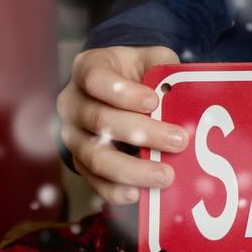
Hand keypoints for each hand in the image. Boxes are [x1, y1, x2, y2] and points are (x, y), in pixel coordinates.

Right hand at [56, 45, 184, 205]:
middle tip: (178, 141)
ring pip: (95, 156)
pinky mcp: (78, 161)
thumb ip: (164, 69)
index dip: (123, 92)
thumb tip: (180, 93)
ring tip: (165, 175)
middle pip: (100, 120)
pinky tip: (138, 193)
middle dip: (142, 132)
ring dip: (132, 168)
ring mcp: (72, 134)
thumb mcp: (151, 58)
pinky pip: (93, 180)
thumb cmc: (138, 71)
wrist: (118, 86)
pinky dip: (114, 190)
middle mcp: (72, 102)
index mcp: (88, 68)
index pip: (95, 79)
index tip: (154, 102)